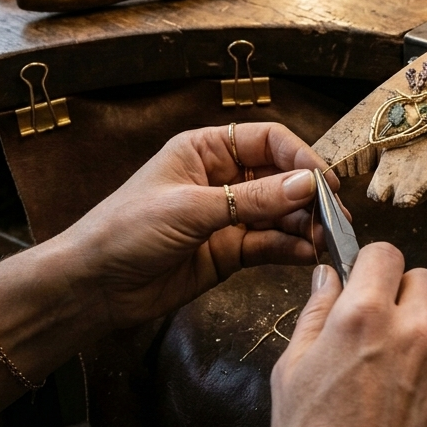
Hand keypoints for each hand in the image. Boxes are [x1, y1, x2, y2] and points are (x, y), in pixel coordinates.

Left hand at [54, 123, 338, 329]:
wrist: (92, 286)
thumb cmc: (125, 231)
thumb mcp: (190, 208)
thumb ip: (252, 198)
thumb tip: (307, 184)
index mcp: (206, 150)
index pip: (268, 140)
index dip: (301, 157)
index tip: (325, 183)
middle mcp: (222, 178)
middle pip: (281, 177)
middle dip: (309, 195)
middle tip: (334, 217)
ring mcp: (227, 216)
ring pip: (281, 213)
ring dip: (305, 224)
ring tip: (325, 239)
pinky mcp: (229, 251)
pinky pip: (270, 244)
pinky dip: (291, 248)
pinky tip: (307, 253)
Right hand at [270, 244, 426, 426]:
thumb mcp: (291, 371)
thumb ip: (315, 314)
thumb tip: (328, 277)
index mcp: (364, 316)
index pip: (386, 253)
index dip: (372, 265)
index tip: (366, 281)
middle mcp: (412, 332)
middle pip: (425, 279)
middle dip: (403, 293)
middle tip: (382, 323)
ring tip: (398, 365)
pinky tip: (413, 397)